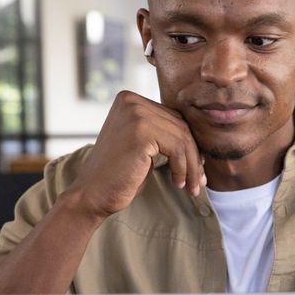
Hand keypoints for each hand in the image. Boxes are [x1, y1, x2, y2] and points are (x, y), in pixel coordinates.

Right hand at [67, 91, 204, 218]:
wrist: (92, 195)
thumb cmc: (120, 174)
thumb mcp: (144, 145)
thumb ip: (163, 131)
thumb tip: (202, 134)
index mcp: (130, 99)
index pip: (174, 117)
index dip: (190, 144)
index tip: (198, 167)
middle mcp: (131, 100)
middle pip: (181, 126)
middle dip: (194, 156)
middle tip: (199, 180)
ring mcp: (135, 113)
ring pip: (183, 138)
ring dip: (192, 166)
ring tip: (192, 186)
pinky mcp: (140, 131)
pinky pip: (178, 148)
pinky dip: (183, 168)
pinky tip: (178, 183)